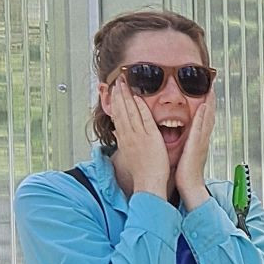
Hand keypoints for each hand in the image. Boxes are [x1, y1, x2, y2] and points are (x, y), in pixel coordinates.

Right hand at [109, 79, 171, 195]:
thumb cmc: (142, 171)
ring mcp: (139, 136)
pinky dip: (141, 109)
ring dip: (126, 96)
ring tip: (123, 84)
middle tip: (117, 80)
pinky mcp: (150, 138)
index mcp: (124, 139)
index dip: (115, 102)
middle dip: (118, 94)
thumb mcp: (129, 153)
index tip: (113, 90)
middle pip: (121, 111)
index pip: (117, 116)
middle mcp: (129, 136)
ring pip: (130, 112)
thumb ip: (123, 140)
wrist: (148, 183)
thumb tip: (117, 132)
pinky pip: (145, 120)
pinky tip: (138, 98)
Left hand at [174, 89, 215, 209]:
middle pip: (209, 117)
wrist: (190, 187)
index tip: (207, 96)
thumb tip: (183, 141)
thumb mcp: (186, 156)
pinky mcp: (196, 145)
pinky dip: (203, 116)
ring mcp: (201, 142)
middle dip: (211, 103)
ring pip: (207, 119)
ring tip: (210, 92)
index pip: (204, 121)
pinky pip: (200, 127)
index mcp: (199, 142)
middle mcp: (202, 140)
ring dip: (209, 105)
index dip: (207, 108)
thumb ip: (186, 146)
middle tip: (212, 88)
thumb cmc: (185, 175)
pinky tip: (203, 106)